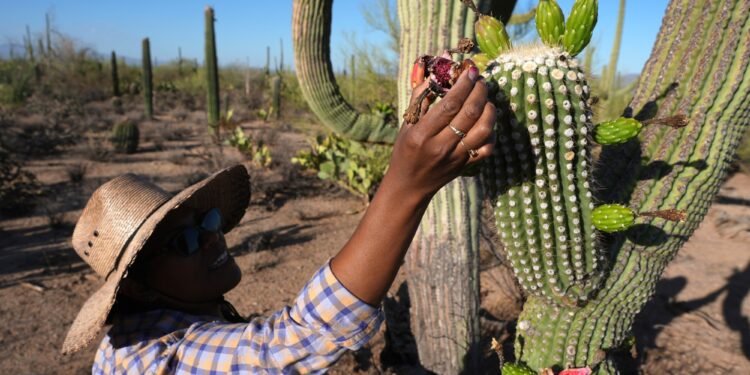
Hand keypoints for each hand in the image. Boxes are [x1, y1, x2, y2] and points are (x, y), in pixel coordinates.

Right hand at [383, 64, 495, 200]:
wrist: (409, 185)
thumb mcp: (407, 123)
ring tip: (486, 99)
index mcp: (422, 133)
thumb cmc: (406, 149)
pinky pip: (487, 147)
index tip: (471, 71)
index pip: (450, 104)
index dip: (464, 85)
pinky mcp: (466, 166)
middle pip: (470, 113)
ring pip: (484, 129)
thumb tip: (436, 70)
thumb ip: (421, 95)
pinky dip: (492, 132)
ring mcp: (456, 157)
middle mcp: (441, 146)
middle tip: (480, 80)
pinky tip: (486, 122)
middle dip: (480, 91)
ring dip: (489, 109)